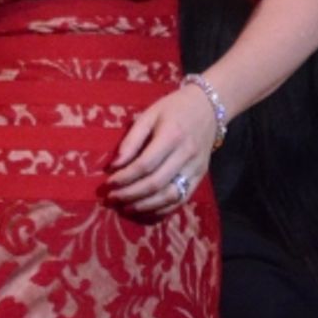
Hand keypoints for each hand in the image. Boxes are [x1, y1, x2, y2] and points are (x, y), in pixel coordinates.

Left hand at [106, 84, 215, 216]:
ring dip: (145, 206)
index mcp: (172, 135)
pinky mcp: (200, 176)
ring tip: (125, 207)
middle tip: (112, 198)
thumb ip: (132, 139)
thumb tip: (114, 165)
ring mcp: (195, 168)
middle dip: (130, 194)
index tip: (109, 183)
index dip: (125, 177)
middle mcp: (186, 154)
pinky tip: (145, 210)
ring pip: (170, 196)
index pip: (145, 164)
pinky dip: (162, 209)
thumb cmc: (174, 109)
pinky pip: (181, 199)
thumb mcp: (149, 115)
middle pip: (156, 183)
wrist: (209, 107)